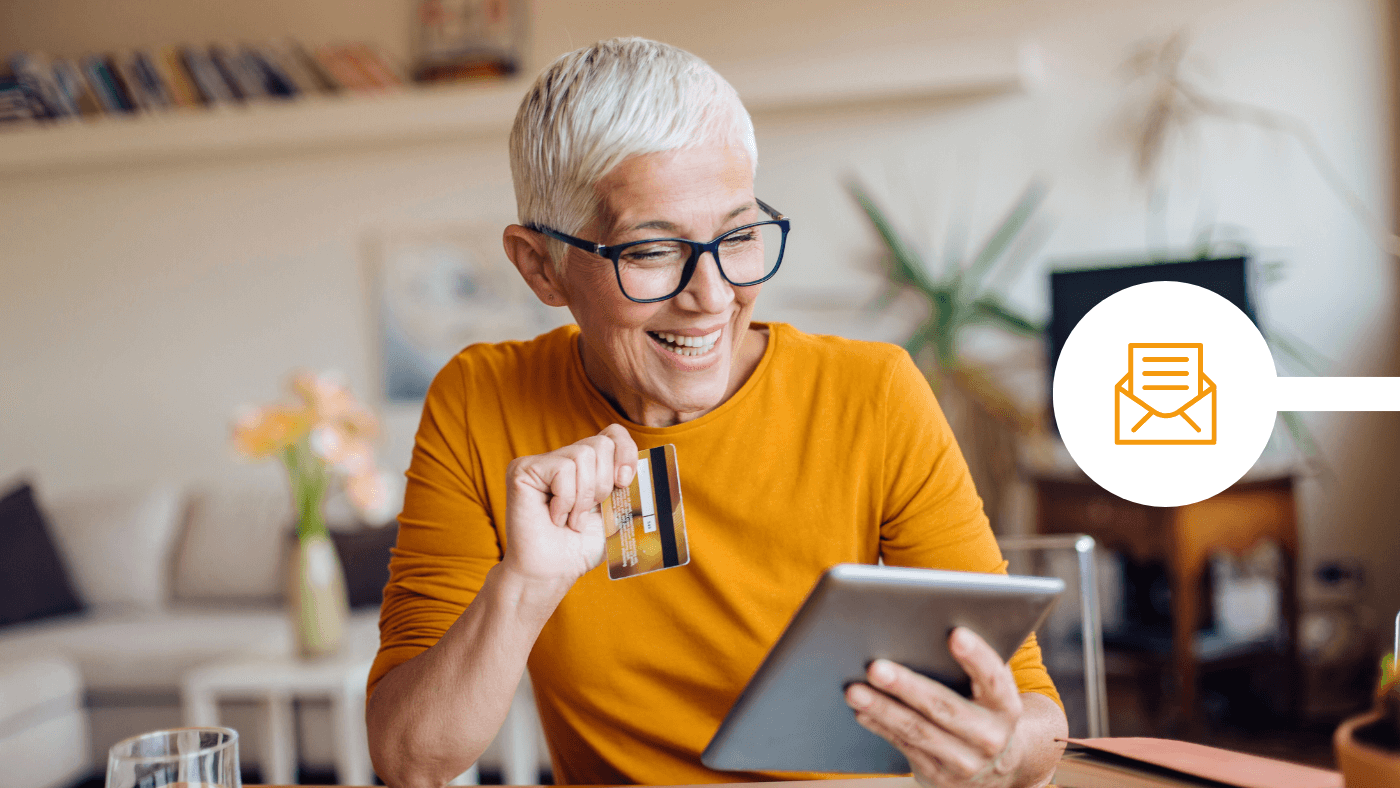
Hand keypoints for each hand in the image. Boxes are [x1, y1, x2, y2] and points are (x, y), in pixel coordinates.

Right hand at [501, 423, 637, 586]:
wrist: (552, 573)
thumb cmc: (581, 548)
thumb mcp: (617, 515)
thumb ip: (632, 490)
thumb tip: (655, 471)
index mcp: (587, 467)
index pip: (613, 434)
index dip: (625, 451)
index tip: (625, 481)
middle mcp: (563, 458)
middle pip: (600, 444)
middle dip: (604, 483)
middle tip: (590, 511)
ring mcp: (541, 463)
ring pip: (582, 455)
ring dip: (584, 497)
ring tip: (571, 519)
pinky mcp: (522, 470)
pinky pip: (562, 469)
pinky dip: (566, 500)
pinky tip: (554, 518)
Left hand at [845, 628, 1026, 787]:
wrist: (999, 766)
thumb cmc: (986, 708)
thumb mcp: (993, 690)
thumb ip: (975, 663)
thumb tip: (937, 622)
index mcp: (1006, 707)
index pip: (994, 678)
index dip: (977, 656)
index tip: (955, 634)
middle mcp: (989, 737)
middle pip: (944, 707)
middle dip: (907, 686)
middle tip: (876, 667)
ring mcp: (963, 761)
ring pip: (917, 730)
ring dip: (882, 709)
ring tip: (854, 689)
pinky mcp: (938, 775)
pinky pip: (904, 745)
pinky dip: (880, 726)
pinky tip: (861, 709)